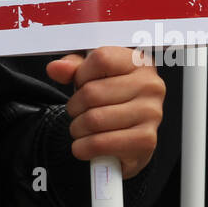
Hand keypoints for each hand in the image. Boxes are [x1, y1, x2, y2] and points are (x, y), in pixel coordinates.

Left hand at [46, 47, 164, 178]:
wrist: (132, 137)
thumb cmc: (114, 100)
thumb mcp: (93, 75)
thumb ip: (73, 67)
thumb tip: (56, 68)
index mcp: (139, 63)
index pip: (101, 59)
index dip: (81, 74)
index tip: (81, 83)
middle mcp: (150, 86)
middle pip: (92, 93)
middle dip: (75, 106)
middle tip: (78, 111)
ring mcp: (151, 113)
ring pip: (93, 120)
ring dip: (77, 128)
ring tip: (82, 127)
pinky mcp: (146, 140)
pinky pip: (100, 143)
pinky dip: (84, 147)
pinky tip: (86, 144)